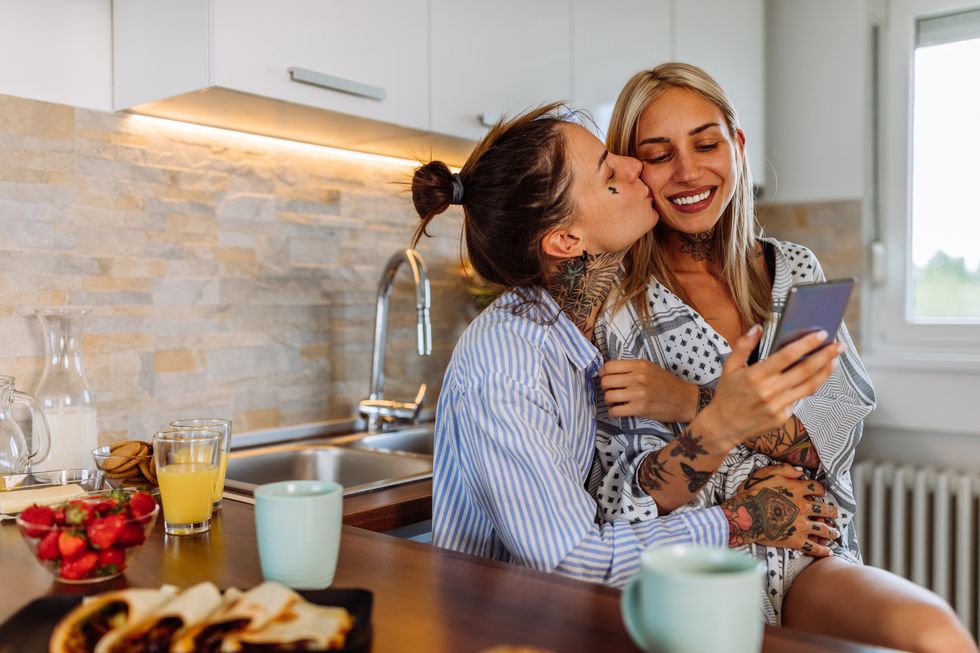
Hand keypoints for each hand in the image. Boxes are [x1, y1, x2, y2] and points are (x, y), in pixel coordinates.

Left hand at [599, 359, 698, 422]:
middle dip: (604, 387)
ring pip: (608, 396)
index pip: (609, 366)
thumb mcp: (651, 368)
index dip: (603, 373)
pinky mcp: (640, 409)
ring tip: (615, 401)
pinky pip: (616, 410)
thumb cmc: (667, 384)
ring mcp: (639, 393)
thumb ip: (632, 368)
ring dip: (609, 400)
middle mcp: (638, 377)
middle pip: (606, 381)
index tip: (605, 378)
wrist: (685, 400)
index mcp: (640, 365)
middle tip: (610, 390)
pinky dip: (613, 412)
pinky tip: (618, 410)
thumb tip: (609, 371)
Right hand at [695, 325, 841, 449]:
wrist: (723, 426)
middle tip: (839, 346)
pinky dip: (808, 387)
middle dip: (825, 356)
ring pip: (809, 386)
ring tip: (834, 360)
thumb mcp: (729, 367)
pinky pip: (799, 400)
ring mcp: (777, 406)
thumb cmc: (727, 394)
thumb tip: (758, 327)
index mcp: (755, 376)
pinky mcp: (782, 418)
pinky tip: (815, 378)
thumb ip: (743, 346)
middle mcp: (769, 391)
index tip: (821, 334)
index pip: (786, 356)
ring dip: (825, 372)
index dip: (806, 345)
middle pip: (805, 371)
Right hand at [721, 464, 838, 556]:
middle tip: (836, 513)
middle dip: (832, 511)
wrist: (745, 515)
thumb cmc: (753, 493)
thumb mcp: (766, 473)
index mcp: (797, 490)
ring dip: (831, 531)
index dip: (820, 489)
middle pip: (824, 509)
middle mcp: (803, 507)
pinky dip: (822, 549)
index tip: (821, 491)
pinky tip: (828, 551)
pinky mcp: (795, 540)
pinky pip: (813, 546)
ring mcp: (801, 525)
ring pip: (823, 528)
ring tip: (835, 532)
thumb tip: (800, 471)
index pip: (816, 488)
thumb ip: (785, 470)